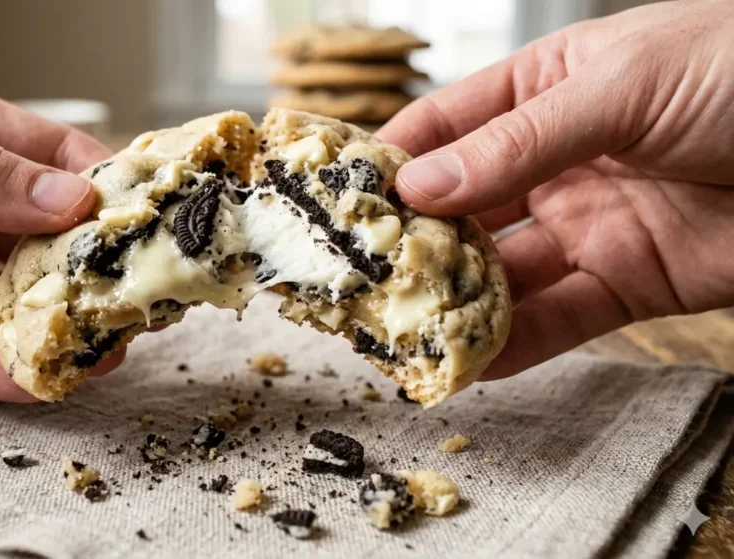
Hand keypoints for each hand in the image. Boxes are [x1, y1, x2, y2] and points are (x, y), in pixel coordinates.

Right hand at [376, 0, 733, 379]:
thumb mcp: (619, 88)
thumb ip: (517, 142)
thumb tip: (419, 187)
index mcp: (544, 92)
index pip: (444, 127)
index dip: (387, 162)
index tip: (332, 200)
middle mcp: (554, 162)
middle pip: (461, 209)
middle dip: (408, 244)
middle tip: (355, 280)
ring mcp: (587, 224)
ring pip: (501, 273)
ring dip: (453, 303)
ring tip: (398, 331)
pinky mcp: (627, 283)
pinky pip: (558, 319)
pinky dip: (513, 344)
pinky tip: (468, 362)